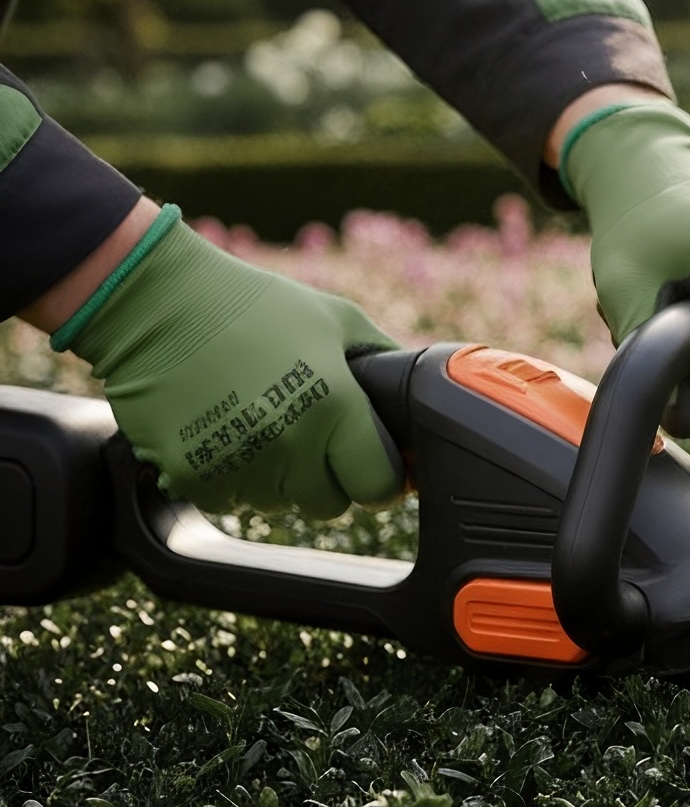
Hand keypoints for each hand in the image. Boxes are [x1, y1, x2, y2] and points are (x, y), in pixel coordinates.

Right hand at [61, 213, 404, 516]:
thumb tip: (416, 397)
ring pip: (277, 504)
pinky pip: (228, 501)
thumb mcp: (337, 320)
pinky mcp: (192, 475)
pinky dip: (228, 479)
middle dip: (325, 476)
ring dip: (275, 478)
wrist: (156, 302)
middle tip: (306, 435)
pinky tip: (223, 433)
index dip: (379, 477)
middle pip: (328, 503)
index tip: (368, 463)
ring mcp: (239, 463)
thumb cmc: (251, 305)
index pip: (378, 486)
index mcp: (335, 408)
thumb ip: (383, 363)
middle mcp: (290, 444)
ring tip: (259, 424)